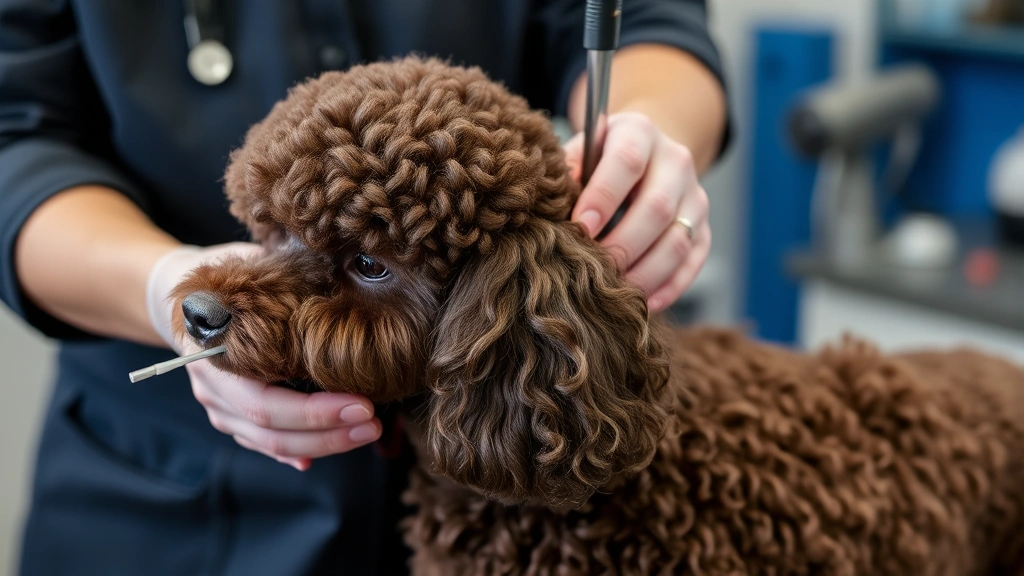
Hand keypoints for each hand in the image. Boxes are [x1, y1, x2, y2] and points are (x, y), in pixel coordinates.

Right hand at [146, 244, 381, 470]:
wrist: (185, 298)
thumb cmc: (230, 278)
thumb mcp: (255, 273)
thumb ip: (288, 287)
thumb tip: (344, 285)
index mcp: (214, 355)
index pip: (265, 403)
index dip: (314, 412)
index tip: (363, 404)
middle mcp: (212, 389)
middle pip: (270, 431)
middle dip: (327, 435)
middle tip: (373, 425)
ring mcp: (219, 408)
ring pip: (269, 443)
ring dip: (322, 444)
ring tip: (365, 432)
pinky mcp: (231, 417)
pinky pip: (265, 442)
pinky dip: (298, 450)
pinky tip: (327, 451)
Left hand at [564, 112, 710, 312]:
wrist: (645, 155)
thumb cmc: (598, 160)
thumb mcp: (579, 152)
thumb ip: (566, 174)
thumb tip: (552, 209)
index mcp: (639, 132)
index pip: (626, 161)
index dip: (603, 196)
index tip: (580, 226)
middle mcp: (675, 161)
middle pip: (658, 207)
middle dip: (623, 244)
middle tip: (595, 270)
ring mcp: (695, 197)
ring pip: (678, 241)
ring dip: (646, 273)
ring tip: (615, 292)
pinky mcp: (705, 229)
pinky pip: (693, 262)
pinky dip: (671, 287)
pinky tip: (644, 302)